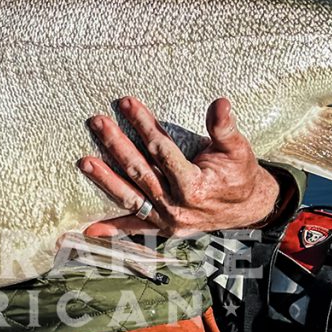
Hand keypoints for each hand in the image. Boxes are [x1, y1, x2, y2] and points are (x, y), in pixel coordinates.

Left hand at [79, 97, 278, 236]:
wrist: (247, 208)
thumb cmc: (239, 174)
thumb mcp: (238, 148)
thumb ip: (225, 128)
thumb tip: (221, 103)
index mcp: (195, 186)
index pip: (161, 150)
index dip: (143, 125)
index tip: (126, 103)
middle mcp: (177, 207)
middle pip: (140, 171)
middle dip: (116, 145)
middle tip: (97, 122)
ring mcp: (167, 221)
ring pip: (131, 197)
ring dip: (106, 179)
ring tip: (84, 162)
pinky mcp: (162, 229)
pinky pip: (134, 228)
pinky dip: (112, 228)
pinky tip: (89, 228)